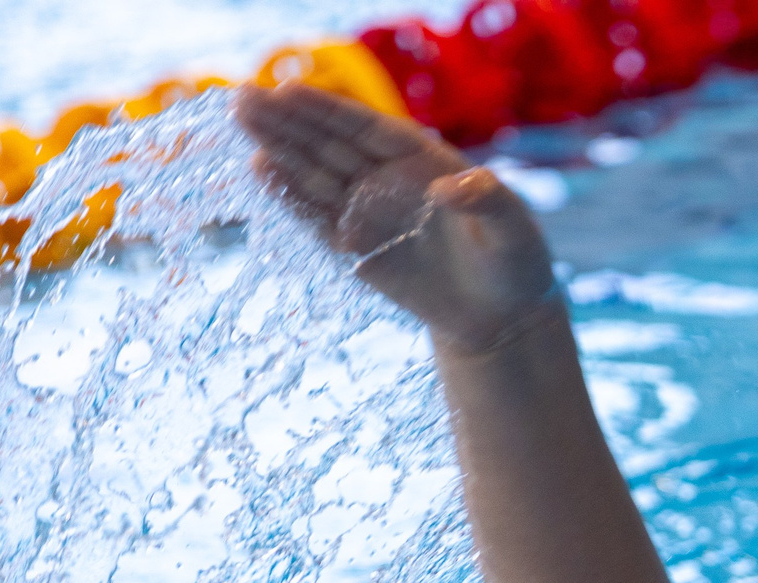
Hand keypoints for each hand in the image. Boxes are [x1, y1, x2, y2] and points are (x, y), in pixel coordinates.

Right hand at [234, 82, 558, 354]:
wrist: (502, 316)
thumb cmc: (515, 263)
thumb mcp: (513, 229)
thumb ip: (487, 201)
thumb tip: (450, 190)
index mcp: (422, 161)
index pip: (367, 129)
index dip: (329, 110)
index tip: (289, 91)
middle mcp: (388, 180)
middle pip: (331, 145)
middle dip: (289, 122)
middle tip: (243, 99)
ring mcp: (368, 213)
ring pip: (316, 175)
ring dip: (279, 151)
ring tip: (242, 124)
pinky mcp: (356, 249)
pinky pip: (318, 220)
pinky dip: (292, 199)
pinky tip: (262, 173)